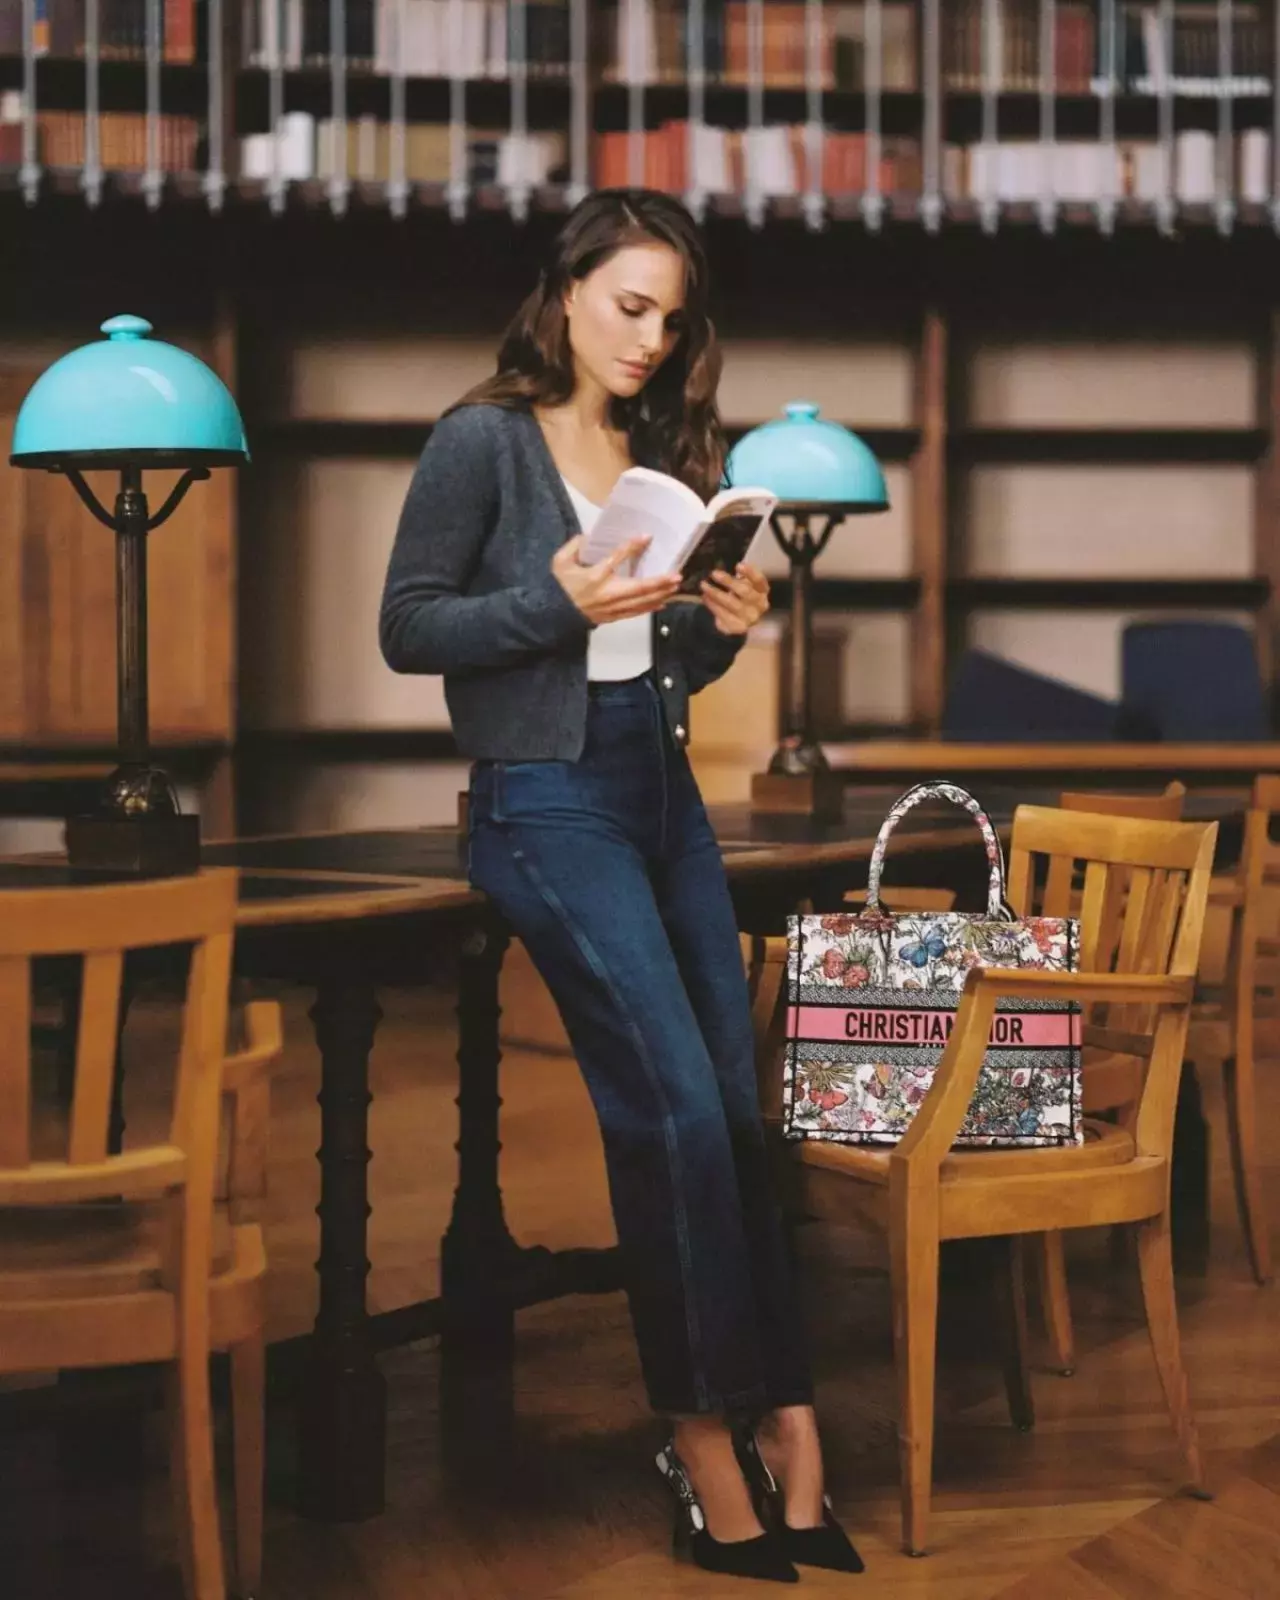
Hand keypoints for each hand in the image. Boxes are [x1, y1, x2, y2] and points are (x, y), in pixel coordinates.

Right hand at [552, 534, 681, 624]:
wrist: (552, 616)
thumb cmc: (559, 587)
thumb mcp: (560, 562)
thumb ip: (575, 546)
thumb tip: (590, 537)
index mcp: (594, 576)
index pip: (615, 558)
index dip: (631, 547)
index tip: (646, 537)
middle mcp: (607, 593)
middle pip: (638, 588)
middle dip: (659, 582)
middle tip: (677, 576)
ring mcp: (611, 607)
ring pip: (640, 602)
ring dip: (660, 595)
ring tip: (675, 587)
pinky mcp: (613, 617)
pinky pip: (635, 612)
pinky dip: (649, 607)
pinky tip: (662, 602)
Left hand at [700, 563, 769, 634]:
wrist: (738, 621)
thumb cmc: (739, 597)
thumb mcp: (742, 585)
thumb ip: (739, 577)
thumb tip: (722, 568)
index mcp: (763, 591)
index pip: (759, 580)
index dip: (750, 572)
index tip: (737, 565)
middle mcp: (760, 605)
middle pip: (745, 591)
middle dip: (728, 581)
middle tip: (714, 573)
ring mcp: (751, 618)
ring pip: (733, 604)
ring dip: (716, 593)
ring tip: (704, 585)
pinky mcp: (739, 627)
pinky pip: (724, 614)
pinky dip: (712, 605)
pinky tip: (705, 597)